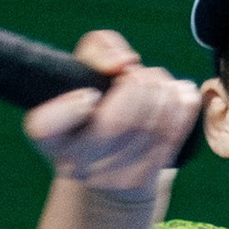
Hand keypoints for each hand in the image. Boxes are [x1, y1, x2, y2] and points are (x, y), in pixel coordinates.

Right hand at [23, 29, 199, 195]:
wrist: (111, 163)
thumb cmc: (95, 102)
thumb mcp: (83, 70)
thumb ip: (98, 49)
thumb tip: (124, 63)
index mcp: (51, 136)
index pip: (45, 127)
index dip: (70, 107)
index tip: (90, 95)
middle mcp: (76, 163)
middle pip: (116, 122)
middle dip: (137, 84)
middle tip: (137, 74)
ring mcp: (112, 177)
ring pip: (152, 125)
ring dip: (162, 90)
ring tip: (155, 83)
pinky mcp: (145, 179)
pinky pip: (176, 132)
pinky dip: (182, 103)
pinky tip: (175, 95)